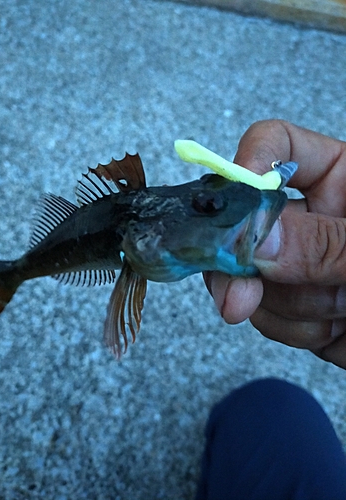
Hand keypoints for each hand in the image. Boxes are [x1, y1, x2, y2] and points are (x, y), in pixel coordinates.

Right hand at [204, 119, 345, 368]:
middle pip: (247, 221)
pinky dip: (296, 328)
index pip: (278, 148)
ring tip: (343, 309)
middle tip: (238, 299)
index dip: (246, 165)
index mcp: (342, 178)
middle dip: (248, 263)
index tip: (229, 208)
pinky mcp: (298, 304)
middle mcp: (314, 215)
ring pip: (253, 274)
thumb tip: (252, 240)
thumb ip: (327, 244)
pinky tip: (335, 327)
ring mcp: (300, 262)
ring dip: (292, 303)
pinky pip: (267, 314)